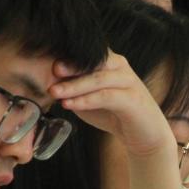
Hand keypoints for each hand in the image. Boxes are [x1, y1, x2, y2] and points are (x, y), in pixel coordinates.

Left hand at [50, 51, 173, 156]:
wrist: (144, 135)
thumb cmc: (114, 114)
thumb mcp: (89, 99)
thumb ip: (73, 90)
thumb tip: (49, 84)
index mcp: (108, 62)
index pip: (86, 54)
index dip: (66, 56)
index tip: (44, 61)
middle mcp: (119, 67)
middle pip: (92, 61)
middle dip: (70, 65)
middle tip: (50, 72)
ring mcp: (128, 81)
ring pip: (98, 78)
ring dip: (74, 85)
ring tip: (54, 92)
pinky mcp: (133, 99)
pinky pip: (107, 96)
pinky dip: (86, 100)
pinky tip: (70, 104)